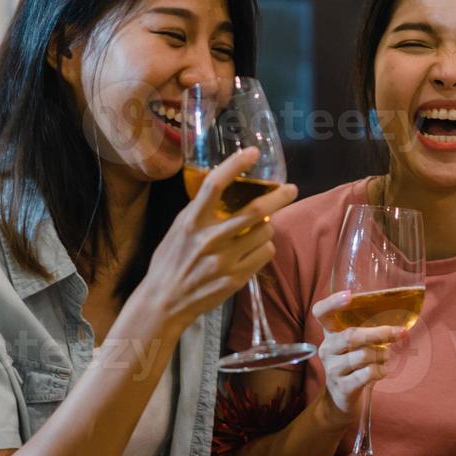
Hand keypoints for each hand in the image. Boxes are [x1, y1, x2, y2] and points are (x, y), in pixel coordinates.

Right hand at [133, 148, 296, 333]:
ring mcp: (224, 260)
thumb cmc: (171, 261)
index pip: (214, 185)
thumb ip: (201, 211)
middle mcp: (209, 239)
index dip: (235, 165)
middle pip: (255, 210)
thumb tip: (226, 189)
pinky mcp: (236, 278)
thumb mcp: (179, 229)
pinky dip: (265, 247)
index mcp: (191, 221)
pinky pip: (265, 253)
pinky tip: (254, 250)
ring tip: (258, 230)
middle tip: (290, 189)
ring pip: (265, 232)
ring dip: (267, 227)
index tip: (253, 153)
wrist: (164, 302)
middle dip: (279, 196)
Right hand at [311, 291, 407, 418]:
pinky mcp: (343, 387)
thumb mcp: (356, 345)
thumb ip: (369, 330)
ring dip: (382, 355)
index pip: (321, 312)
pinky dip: (381, 371)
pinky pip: (368, 373)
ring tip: (384, 357)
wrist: (342, 399)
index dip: (332, 302)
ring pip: (364, 355)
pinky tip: (380, 371)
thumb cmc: (354, 363)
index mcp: (330, 333)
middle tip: (400, 333)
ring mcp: (333, 369)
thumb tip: (401, 325)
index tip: (350, 295)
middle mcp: (327, 349)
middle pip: (351, 336)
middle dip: (380, 333)